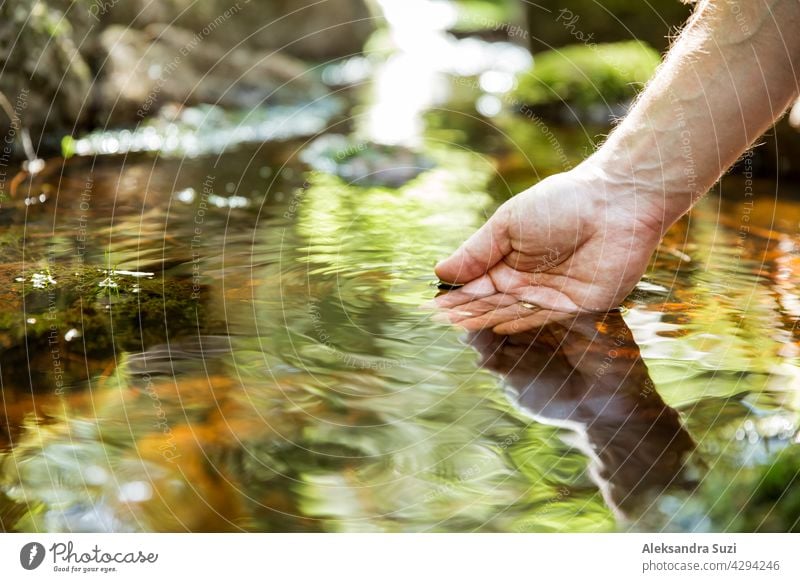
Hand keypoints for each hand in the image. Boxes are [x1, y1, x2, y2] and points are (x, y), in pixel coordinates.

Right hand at [433, 161, 665, 332]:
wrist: (616, 203)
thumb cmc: (561, 203)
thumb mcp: (508, 223)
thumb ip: (476, 251)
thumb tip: (440, 272)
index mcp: (508, 260)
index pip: (475, 284)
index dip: (456, 295)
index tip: (433, 306)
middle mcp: (525, 282)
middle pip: (490, 304)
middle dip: (467, 312)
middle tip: (442, 321)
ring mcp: (549, 296)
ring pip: (512, 314)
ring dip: (487, 321)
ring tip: (461, 327)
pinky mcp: (576, 307)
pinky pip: (543, 320)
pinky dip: (519, 325)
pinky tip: (497, 329)